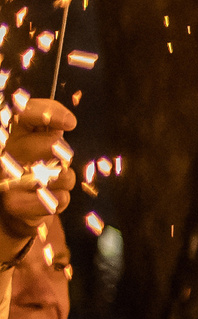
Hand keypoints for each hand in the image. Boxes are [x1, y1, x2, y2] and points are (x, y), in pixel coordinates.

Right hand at [1, 96, 73, 245]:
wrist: (18, 205)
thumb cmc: (36, 164)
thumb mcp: (42, 138)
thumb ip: (50, 124)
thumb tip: (67, 122)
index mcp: (11, 132)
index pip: (25, 112)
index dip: (49, 113)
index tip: (70, 123)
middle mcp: (4, 152)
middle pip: (52, 145)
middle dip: (65, 154)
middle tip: (57, 160)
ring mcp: (6, 178)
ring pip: (60, 175)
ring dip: (65, 179)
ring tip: (52, 181)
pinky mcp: (14, 204)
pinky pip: (58, 199)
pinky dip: (62, 199)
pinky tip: (49, 198)